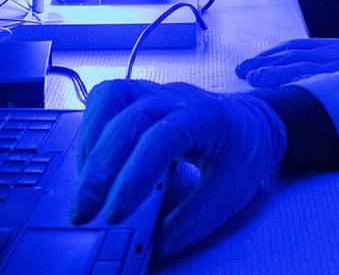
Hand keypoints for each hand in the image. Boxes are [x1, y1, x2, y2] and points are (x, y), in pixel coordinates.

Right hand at [71, 80, 286, 256]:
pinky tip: (92, 162)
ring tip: (85, 186)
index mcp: (206, 117)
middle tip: (83, 212)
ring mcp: (156, 91)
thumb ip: (193, 220)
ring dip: (90, 142)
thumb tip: (157, 245)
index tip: (115, 214)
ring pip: (111, 97)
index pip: (161, 139)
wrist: (255, 122)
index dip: (133, 177)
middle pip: (129, 121)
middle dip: (100, 170)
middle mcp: (177, 97)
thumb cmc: (245, 153)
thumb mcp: (230, 192)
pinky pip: (107, 98)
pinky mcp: (141, 95)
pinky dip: (92, 128)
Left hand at [236, 37, 338, 86]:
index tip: (248, 66)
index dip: (269, 56)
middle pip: (294, 55)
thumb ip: (315, 70)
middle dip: (264, 63)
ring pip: (301, 68)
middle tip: (241, 72)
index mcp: (337, 47)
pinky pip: (315, 84)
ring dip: (273, 73)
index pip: (295, 47)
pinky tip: (275, 91)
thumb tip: (273, 75)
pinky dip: (293, 84)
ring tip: (251, 79)